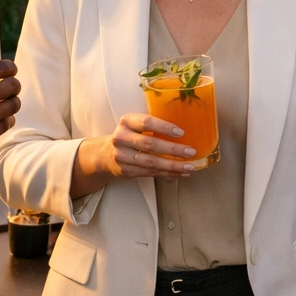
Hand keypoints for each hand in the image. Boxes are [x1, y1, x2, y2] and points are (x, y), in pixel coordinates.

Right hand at [0, 60, 20, 170]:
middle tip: (9, 87)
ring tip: (7, 103)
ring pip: (14, 105)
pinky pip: (7, 124)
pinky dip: (7, 120)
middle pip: (13, 86)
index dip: (9, 67)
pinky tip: (1, 120)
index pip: (0, 68)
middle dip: (13, 84)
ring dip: (12, 102)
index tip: (10, 69)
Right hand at [78, 112, 196, 179]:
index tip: (181, 132)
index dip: (164, 127)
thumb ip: (153, 127)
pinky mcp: (126, 170)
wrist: (105, 155)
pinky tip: (179, 173)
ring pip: (151, 162)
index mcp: (126, 122)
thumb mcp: (134, 125)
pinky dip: (166, 174)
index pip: (146, 122)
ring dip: (172, 165)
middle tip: (191, 151)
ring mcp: (122, 156)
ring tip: (189, 166)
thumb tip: (183, 133)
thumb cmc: (129, 137)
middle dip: (173, 149)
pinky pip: (150, 173)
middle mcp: (122, 138)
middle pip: (150, 144)